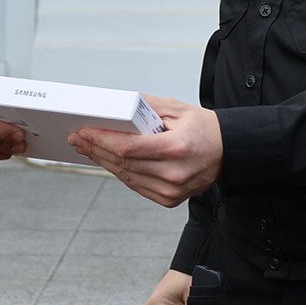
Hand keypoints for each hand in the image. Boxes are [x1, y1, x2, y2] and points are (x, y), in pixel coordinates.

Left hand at [68, 96, 221, 206]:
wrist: (228, 151)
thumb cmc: (204, 128)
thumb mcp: (176, 108)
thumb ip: (145, 106)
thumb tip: (116, 105)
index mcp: (176, 148)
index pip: (128, 148)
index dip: (102, 140)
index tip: (84, 132)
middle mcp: (174, 173)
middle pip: (123, 163)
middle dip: (95, 149)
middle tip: (77, 139)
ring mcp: (172, 190)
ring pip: (126, 177)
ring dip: (103, 162)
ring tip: (86, 149)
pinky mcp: (169, 199)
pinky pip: (136, 185)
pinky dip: (119, 173)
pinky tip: (107, 161)